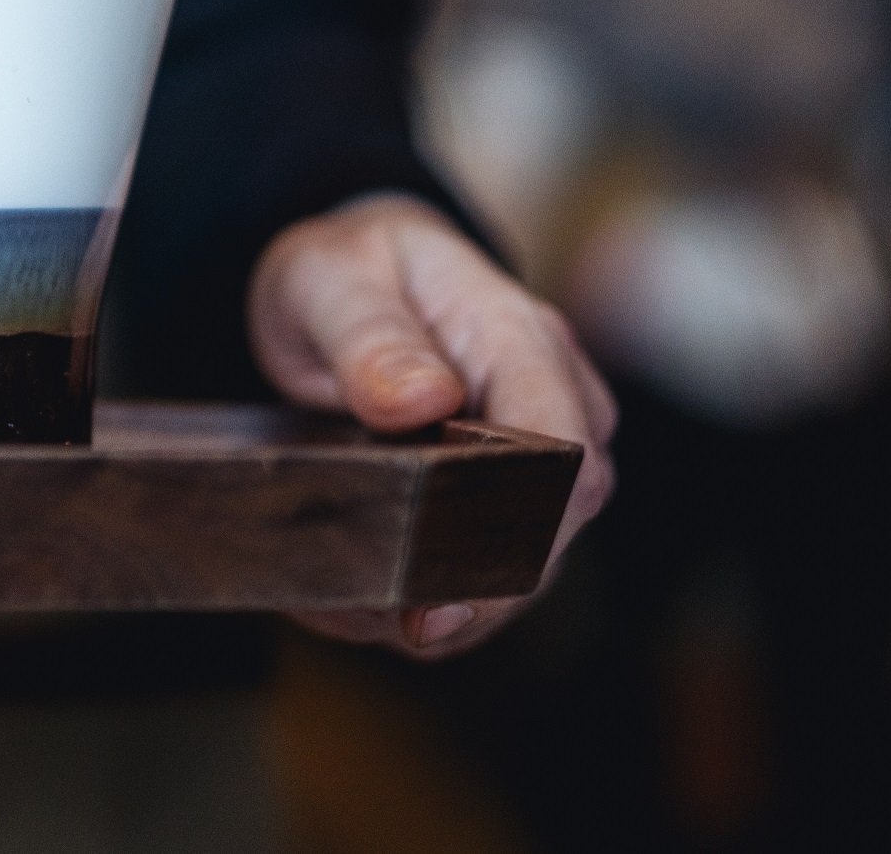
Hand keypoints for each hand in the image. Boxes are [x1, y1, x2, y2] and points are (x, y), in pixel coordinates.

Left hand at [249, 193, 617, 659]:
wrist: (354, 284)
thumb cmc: (349, 272)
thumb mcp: (328, 279)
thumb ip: (368, 335)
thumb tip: (420, 399)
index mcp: (519, 335)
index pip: (562, 445)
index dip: (515, 525)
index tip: (440, 590)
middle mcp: (556, 399)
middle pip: (554, 524)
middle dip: (473, 587)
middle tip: (379, 617)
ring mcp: (544, 458)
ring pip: (526, 565)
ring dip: (445, 605)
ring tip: (346, 608)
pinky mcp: (515, 500)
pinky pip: (490, 572)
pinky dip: (427, 601)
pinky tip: (354, 603)